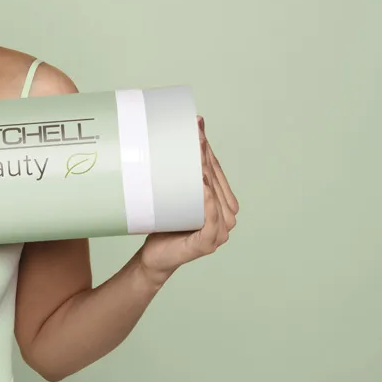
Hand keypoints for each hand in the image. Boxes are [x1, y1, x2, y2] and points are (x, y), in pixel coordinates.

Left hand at [139, 116, 238, 281]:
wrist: (154, 256)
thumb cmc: (165, 224)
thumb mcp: (173, 194)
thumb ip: (180, 173)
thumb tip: (174, 138)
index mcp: (223, 202)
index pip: (215, 169)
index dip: (206, 148)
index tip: (196, 125)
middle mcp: (227, 216)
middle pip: (216, 179)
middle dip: (205, 155)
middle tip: (194, 133)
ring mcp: (220, 231)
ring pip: (216, 197)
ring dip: (207, 175)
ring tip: (196, 156)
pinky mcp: (208, 243)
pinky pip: (211, 220)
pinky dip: (208, 203)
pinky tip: (203, 188)